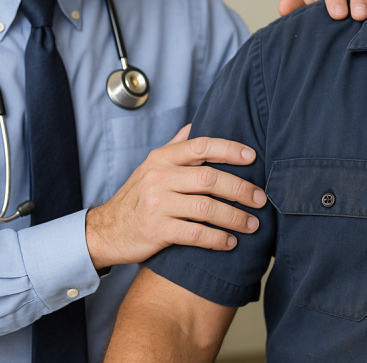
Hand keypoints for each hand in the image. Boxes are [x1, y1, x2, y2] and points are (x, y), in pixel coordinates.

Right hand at [84, 125, 265, 270]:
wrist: (106, 230)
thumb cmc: (137, 197)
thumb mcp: (151, 166)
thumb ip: (175, 146)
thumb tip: (197, 124)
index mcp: (162, 158)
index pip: (200, 146)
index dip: (229, 149)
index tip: (252, 156)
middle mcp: (159, 177)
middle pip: (209, 178)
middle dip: (240, 189)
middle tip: (260, 199)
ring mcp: (157, 204)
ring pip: (206, 207)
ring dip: (234, 217)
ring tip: (252, 224)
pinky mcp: (156, 230)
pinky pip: (195, 234)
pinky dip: (217, 239)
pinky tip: (230, 242)